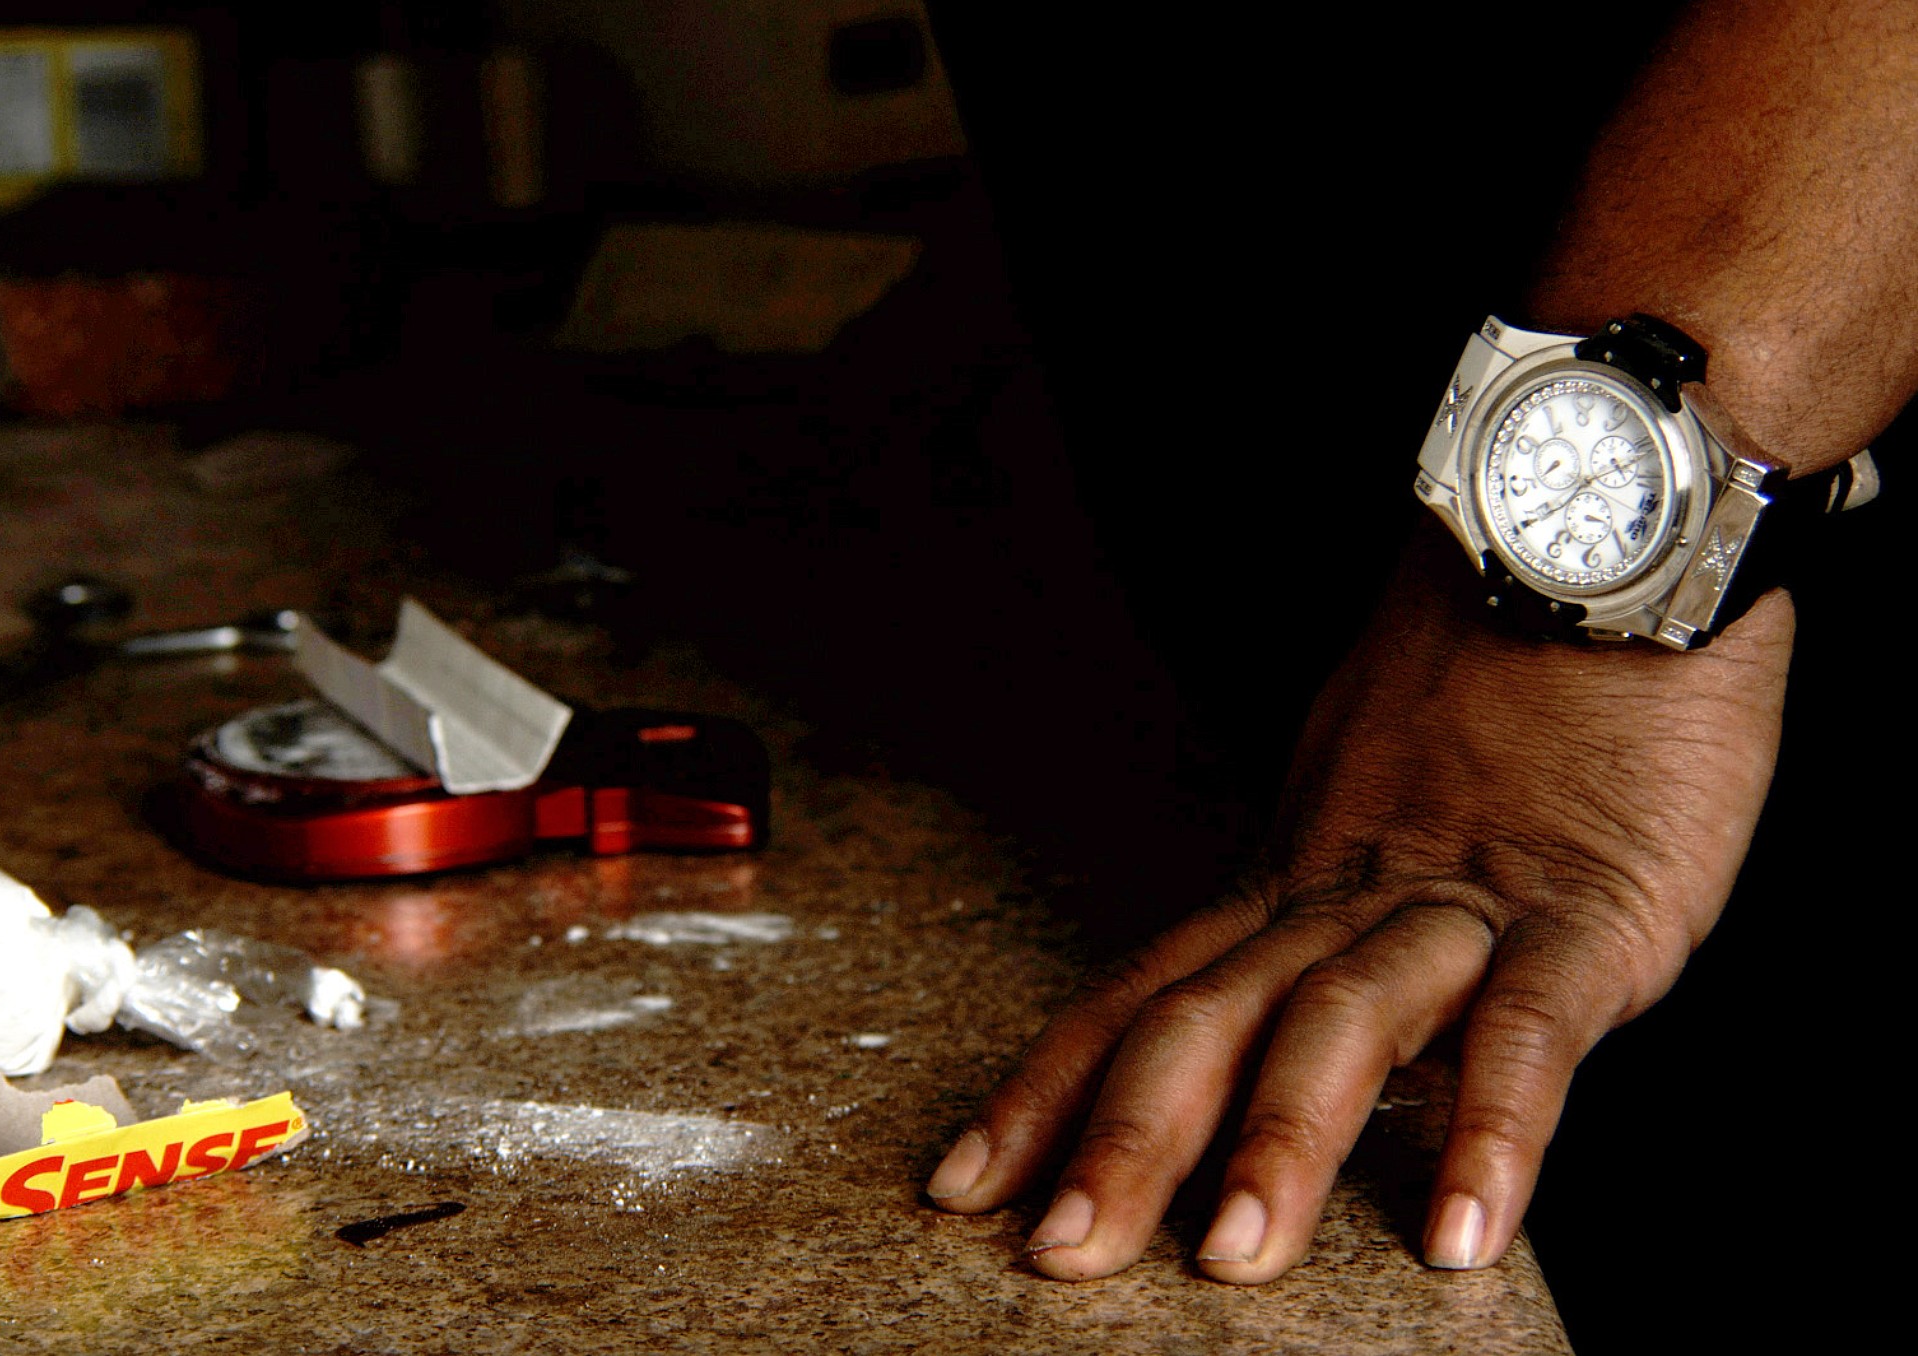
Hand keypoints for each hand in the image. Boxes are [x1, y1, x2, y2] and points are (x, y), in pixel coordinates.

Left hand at [926, 532, 1791, 1280]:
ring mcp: (1459, 896)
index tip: (962, 1180)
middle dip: (1125, 1138)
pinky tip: (1464, 1228)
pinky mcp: (1586, 907)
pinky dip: (1493, 1125)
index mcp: (1290, 870)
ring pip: (1341, 1021)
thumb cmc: (1499, 669)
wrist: (1594, 525)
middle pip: (1207, 1019)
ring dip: (1283, 1144)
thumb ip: (1333, 906)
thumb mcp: (1380, 790)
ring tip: (1231, 1258)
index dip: (1049, 1089)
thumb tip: (1291, 1021)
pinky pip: (1529, 1025)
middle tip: (1055, 1253)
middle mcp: (1344, 887)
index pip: (1142, 992)